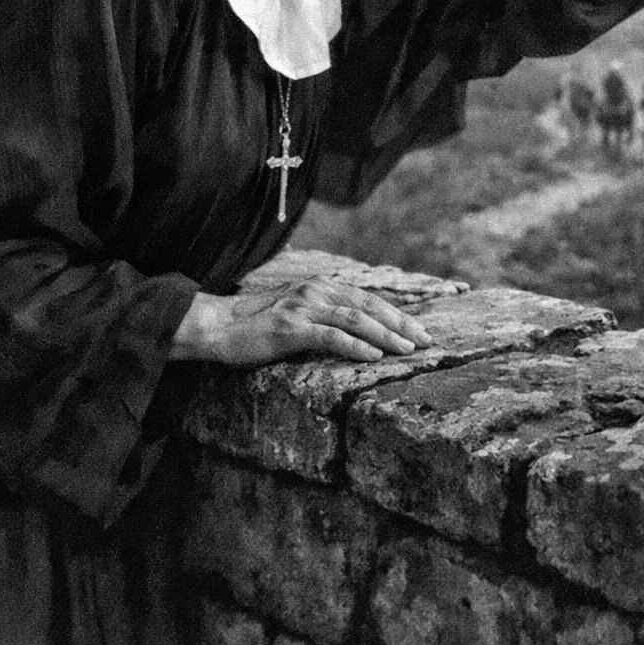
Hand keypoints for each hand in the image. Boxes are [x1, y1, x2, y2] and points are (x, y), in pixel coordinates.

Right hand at [169, 276, 434, 365]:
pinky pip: (330, 336)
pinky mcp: (290, 328)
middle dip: (401, 324)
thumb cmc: (256, 325)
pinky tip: (374, 357)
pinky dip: (356, 346)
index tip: (420, 330)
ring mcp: (303, 308)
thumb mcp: (295, 313)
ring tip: (408, 351)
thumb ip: (322, 315)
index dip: (397, 314)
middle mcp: (315, 291)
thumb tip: (356, 331)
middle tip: (426, 341)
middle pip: (369, 306)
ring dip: (386, 336)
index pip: (368, 299)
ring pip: (355, 319)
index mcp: (320, 287)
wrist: (217, 326)